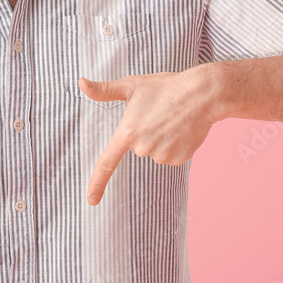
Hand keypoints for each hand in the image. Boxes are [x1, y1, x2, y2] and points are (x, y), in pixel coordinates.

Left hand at [78, 65, 222, 205]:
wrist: (202, 94)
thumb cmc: (165, 87)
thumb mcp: (132, 85)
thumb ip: (103, 90)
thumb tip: (80, 82)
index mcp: (128, 132)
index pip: (107, 162)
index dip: (97, 183)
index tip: (91, 200)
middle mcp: (143, 148)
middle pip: (137, 148)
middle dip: (144, 133)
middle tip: (157, 115)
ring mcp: (162, 155)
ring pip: (154, 152)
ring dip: (160, 139)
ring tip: (171, 119)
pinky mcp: (179, 160)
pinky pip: (169, 155)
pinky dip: (173, 144)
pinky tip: (181, 129)